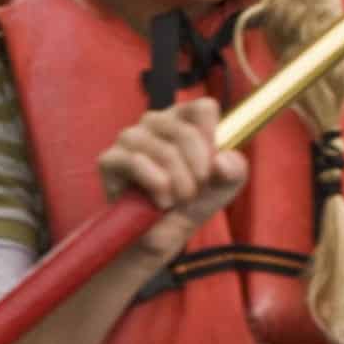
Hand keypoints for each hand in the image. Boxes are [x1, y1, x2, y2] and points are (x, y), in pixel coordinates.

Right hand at [95, 98, 248, 261]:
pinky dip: (155, 185)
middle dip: (197, 171)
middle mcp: (155, 122)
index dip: (212, 139)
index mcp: (183, 119)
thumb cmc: (189, 204)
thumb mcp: (223, 188)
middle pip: (185, 132)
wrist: (158, 236)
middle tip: (194, 194)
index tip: (211, 167)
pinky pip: (135, 162)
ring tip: (177, 201)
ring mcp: (129, 138)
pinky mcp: (109, 159)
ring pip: (163, 150)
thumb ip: (235, 171)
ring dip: (178, 182)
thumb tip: (222, 161)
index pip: (202, 108)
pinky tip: (160, 201)